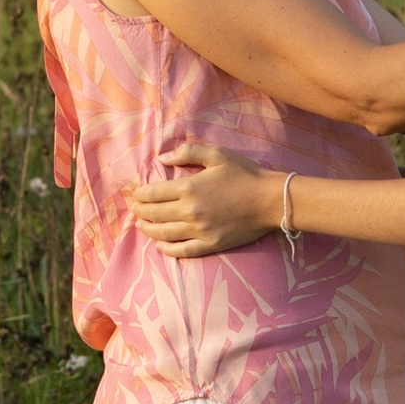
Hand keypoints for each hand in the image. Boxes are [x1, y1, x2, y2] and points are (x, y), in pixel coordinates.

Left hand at [123, 146, 281, 258]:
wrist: (270, 200)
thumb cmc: (245, 174)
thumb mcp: (217, 154)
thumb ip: (188, 152)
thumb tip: (162, 158)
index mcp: (189, 187)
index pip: (152, 193)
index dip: (138, 193)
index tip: (133, 192)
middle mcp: (189, 211)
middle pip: (153, 213)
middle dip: (139, 210)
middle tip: (134, 207)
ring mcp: (199, 231)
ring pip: (162, 234)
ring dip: (147, 229)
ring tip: (141, 224)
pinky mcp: (209, 245)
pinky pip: (181, 251)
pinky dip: (166, 250)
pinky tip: (160, 246)